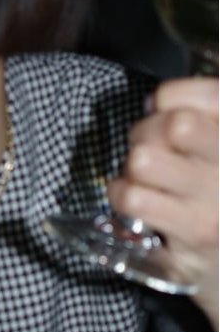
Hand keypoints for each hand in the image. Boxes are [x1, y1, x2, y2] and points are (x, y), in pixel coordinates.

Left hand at [109, 78, 218, 329]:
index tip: (163, 108)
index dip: (172, 96)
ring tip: (144, 178)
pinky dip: (121, 193)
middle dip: (148, 129)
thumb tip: (156, 102)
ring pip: (146, 160)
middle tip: (149, 147)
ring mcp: (218, 205)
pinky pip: (134, 198)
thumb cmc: (217, 201)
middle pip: (178, 124)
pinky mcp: (193, 235)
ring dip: (132, 166)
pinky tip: (135, 199)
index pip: (212, 95)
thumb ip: (204, 116)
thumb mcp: (215, 156)